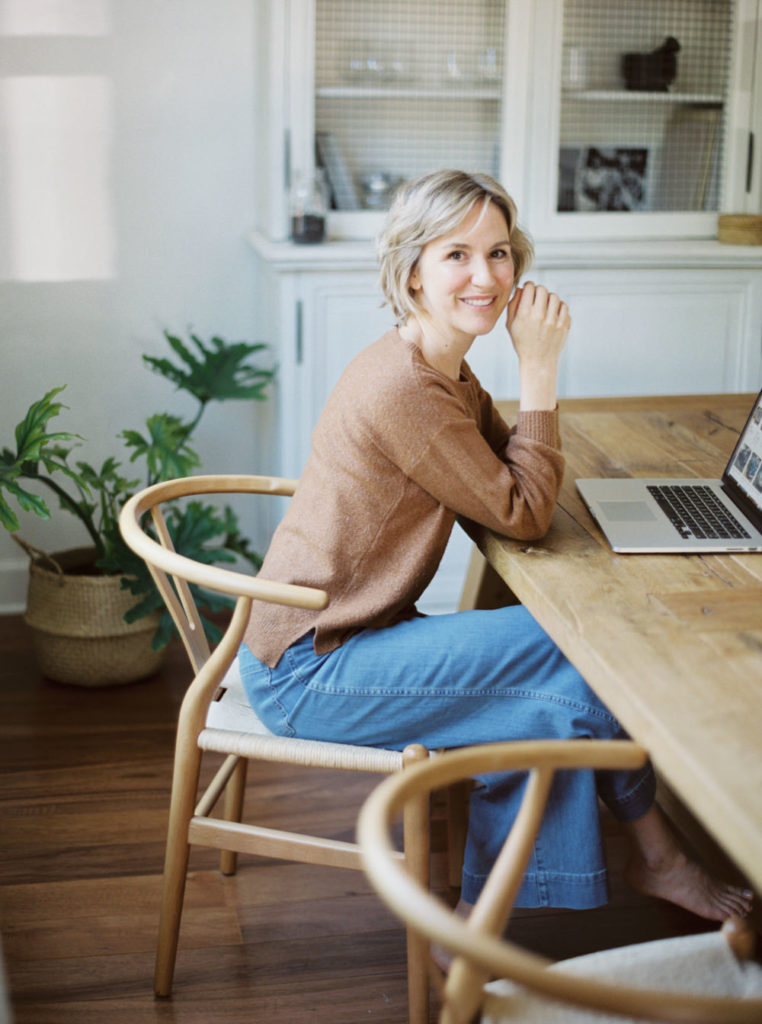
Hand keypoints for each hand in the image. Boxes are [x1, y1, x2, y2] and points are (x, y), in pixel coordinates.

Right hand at [506, 282, 570, 409]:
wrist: (538, 361)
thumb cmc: (522, 342)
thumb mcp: (510, 325)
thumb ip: (513, 305)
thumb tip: (522, 289)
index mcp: (524, 315)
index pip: (529, 287)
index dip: (528, 286)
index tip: (529, 290)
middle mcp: (539, 316)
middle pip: (542, 289)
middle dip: (539, 291)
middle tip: (537, 298)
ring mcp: (553, 321)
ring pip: (554, 296)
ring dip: (549, 298)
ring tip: (546, 306)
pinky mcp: (563, 325)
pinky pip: (564, 306)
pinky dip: (559, 307)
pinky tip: (553, 314)